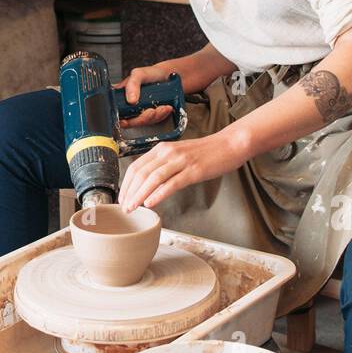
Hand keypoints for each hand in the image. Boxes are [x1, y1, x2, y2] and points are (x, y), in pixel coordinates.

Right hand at [114, 63, 175, 128]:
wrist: (170, 74)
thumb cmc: (153, 73)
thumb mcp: (139, 74)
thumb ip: (132, 84)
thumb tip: (130, 100)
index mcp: (123, 96)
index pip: (117, 112)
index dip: (120, 119)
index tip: (126, 120)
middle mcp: (131, 105)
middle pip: (131, 121)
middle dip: (142, 119)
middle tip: (150, 111)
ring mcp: (143, 111)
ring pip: (145, 122)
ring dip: (154, 116)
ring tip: (162, 107)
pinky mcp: (154, 115)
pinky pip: (156, 120)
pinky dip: (162, 115)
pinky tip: (166, 107)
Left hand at [118, 132, 243, 212]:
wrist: (229, 144)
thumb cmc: (206, 152)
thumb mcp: (180, 156)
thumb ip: (164, 166)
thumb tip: (149, 186)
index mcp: (162, 148)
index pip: (136, 166)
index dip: (127, 183)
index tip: (122, 197)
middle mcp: (168, 152)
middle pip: (141, 173)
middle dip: (130, 191)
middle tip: (124, 207)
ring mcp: (181, 161)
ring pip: (153, 178)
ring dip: (140, 195)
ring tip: (133, 207)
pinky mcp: (193, 171)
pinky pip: (172, 183)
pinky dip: (159, 194)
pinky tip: (151, 203)